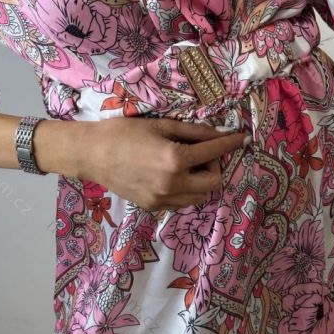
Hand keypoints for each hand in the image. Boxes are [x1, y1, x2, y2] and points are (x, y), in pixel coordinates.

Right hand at [77, 117, 249, 210]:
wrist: (92, 154)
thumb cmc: (124, 132)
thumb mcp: (161, 126)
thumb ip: (192, 132)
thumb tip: (217, 133)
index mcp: (175, 160)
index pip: (213, 152)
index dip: (230, 143)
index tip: (241, 137)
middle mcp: (172, 184)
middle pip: (214, 182)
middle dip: (216, 165)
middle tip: (204, 152)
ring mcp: (162, 200)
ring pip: (200, 197)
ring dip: (203, 181)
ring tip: (189, 165)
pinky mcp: (153, 207)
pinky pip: (182, 203)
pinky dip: (186, 191)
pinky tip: (174, 176)